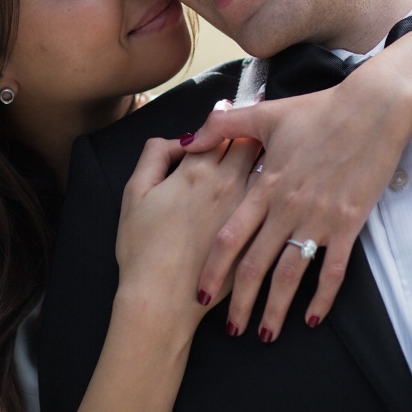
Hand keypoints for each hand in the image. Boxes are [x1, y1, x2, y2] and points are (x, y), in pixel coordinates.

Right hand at [116, 136, 261, 326]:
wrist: (161, 299)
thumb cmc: (142, 247)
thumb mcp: (134, 192)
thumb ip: (155, 154)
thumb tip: (181, 140)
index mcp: (196, 170)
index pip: (222, 128)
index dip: (226, 118)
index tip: (229, 112)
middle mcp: (227, 184)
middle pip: (251, 143)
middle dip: (254, 133)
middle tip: (255, 131)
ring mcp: (247, 211)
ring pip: (268, 171)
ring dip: (269, 160)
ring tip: (273, 158)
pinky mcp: (258, 236)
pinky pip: (275, 205)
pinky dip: (277, 195)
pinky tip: (275, 197)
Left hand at [182, 54, 411, 341]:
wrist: (372, 111)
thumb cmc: (318, 111)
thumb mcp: (266, 114)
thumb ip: (224, 127)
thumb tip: (190, 137)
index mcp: (265, 186)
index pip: (231, 236)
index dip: (213, 267)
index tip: (200, 292)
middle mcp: (288, 208)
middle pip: (257, 265)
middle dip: (239, 301)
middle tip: (230, 329)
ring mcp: (319, 219)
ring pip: (291, 274)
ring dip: (276, 308)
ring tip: (264, 334)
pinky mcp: (349, 224)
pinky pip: (334, 269)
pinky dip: (322, 297)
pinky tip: (311, 318)